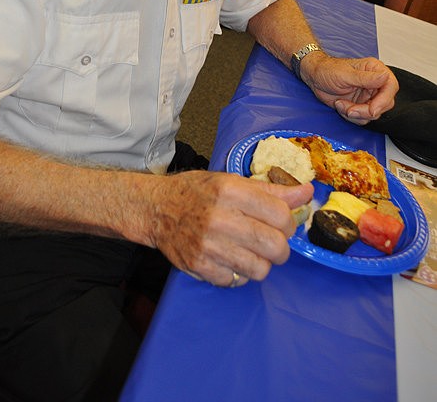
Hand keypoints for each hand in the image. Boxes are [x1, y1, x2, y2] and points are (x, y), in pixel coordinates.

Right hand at [149, 171, 312, 286]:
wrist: (157, 208)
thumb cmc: (197, 192)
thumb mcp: (232, 181)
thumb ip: (271, 191)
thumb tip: (306, 193)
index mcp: (230, 190)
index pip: (281, 215)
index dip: (288, 223)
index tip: (281, 224)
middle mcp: (219, 217)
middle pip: (275, 246)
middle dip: (280, 248)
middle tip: (271, 243)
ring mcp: (208, 244)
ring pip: (259, 269)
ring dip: (261, 263)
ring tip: (250, 252)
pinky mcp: (199, 266)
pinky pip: (237, 281)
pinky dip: (239, 274)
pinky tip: (230, 259)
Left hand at [301, 54, 398, 124]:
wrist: (314, 78)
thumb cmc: (328, 70)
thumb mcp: (346, 74)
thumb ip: (366, 78)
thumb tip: (385, 77)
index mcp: (375, 70)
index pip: (391, 86)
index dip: (384, 100)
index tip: (372, 110)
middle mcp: (375, 83)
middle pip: (385, 104)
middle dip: (366, 110)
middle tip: (350, 110)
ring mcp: (368, 95)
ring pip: (374, 114)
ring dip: (356, 113)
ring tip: (341, 104)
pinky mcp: (361, 105)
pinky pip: (363, 118)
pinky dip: (350, 116)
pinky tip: (340, 105)